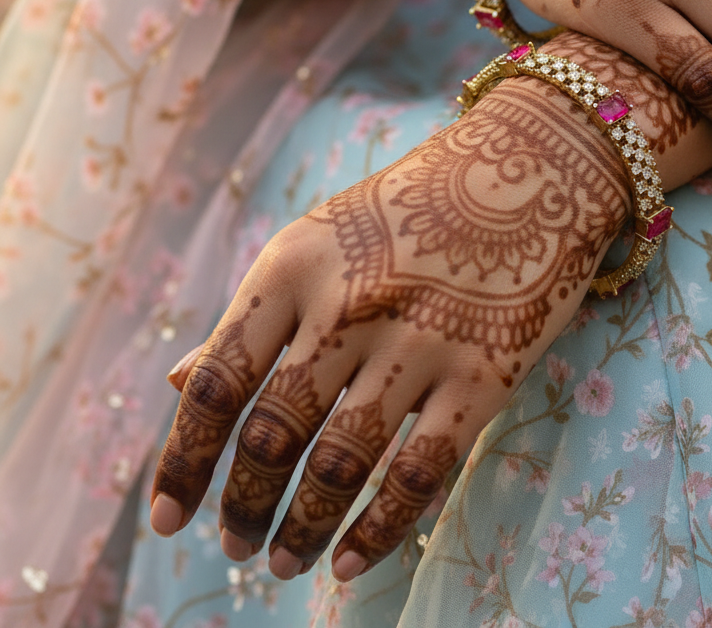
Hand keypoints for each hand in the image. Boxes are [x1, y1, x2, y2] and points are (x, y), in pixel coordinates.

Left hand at [149, 70, 632, 581]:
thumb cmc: (414, 203)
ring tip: (281, 560)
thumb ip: (259, 312)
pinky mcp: (484, 372)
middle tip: (233, 543)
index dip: (184, 459)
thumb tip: (180, 382)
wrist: (530, 166)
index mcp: (295, 264)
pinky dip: (378, 530)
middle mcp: (350, 304)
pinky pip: (420, 472)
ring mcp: (420, 340)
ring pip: (342, 464)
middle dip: (244, 505)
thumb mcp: (322, 237)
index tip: (165, 517)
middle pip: (275, 433)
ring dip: (301, 528)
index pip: (220, 382)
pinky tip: (351, 561)